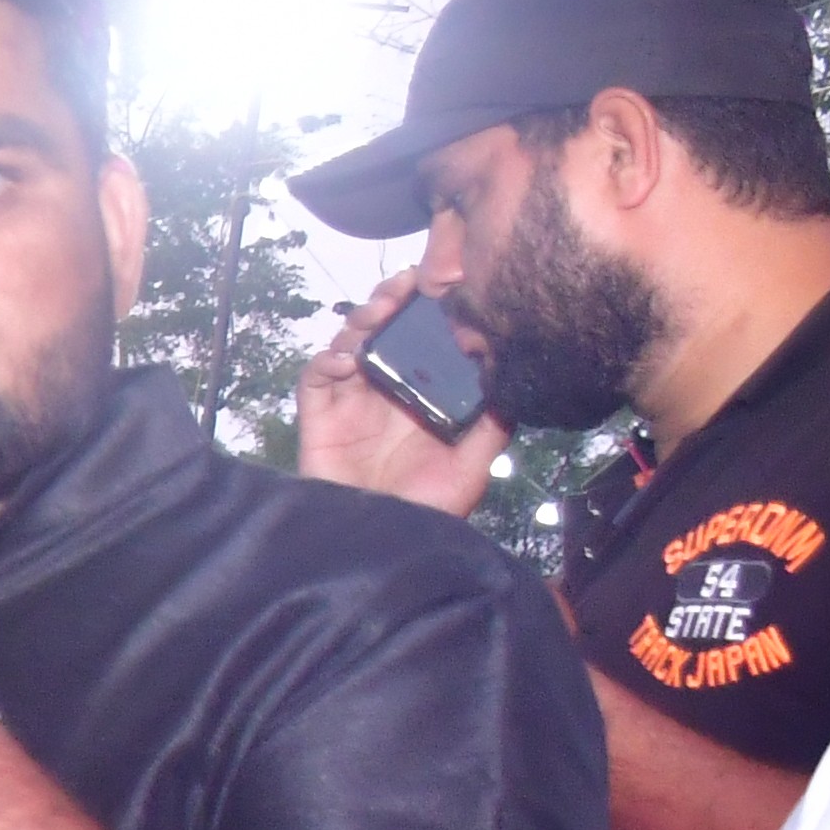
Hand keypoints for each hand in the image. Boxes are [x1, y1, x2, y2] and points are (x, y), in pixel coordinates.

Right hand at [295, 278, 510, 516]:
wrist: (381, 547)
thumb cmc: (428, 511)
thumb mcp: (473, 466)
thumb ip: (492, 424)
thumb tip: (513, 376)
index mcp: (421, 393)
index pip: (422, 337)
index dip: (426, 306)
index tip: (441, 282)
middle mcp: (386, 390)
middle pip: (383, 329)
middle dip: (392, 300)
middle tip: (406, 285)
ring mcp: (350, 400)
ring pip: (350, 342)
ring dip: (361, 321)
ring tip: (379, 312)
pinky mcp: (320, 416)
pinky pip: (315, 377)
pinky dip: (327, 360)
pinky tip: (346, 359)